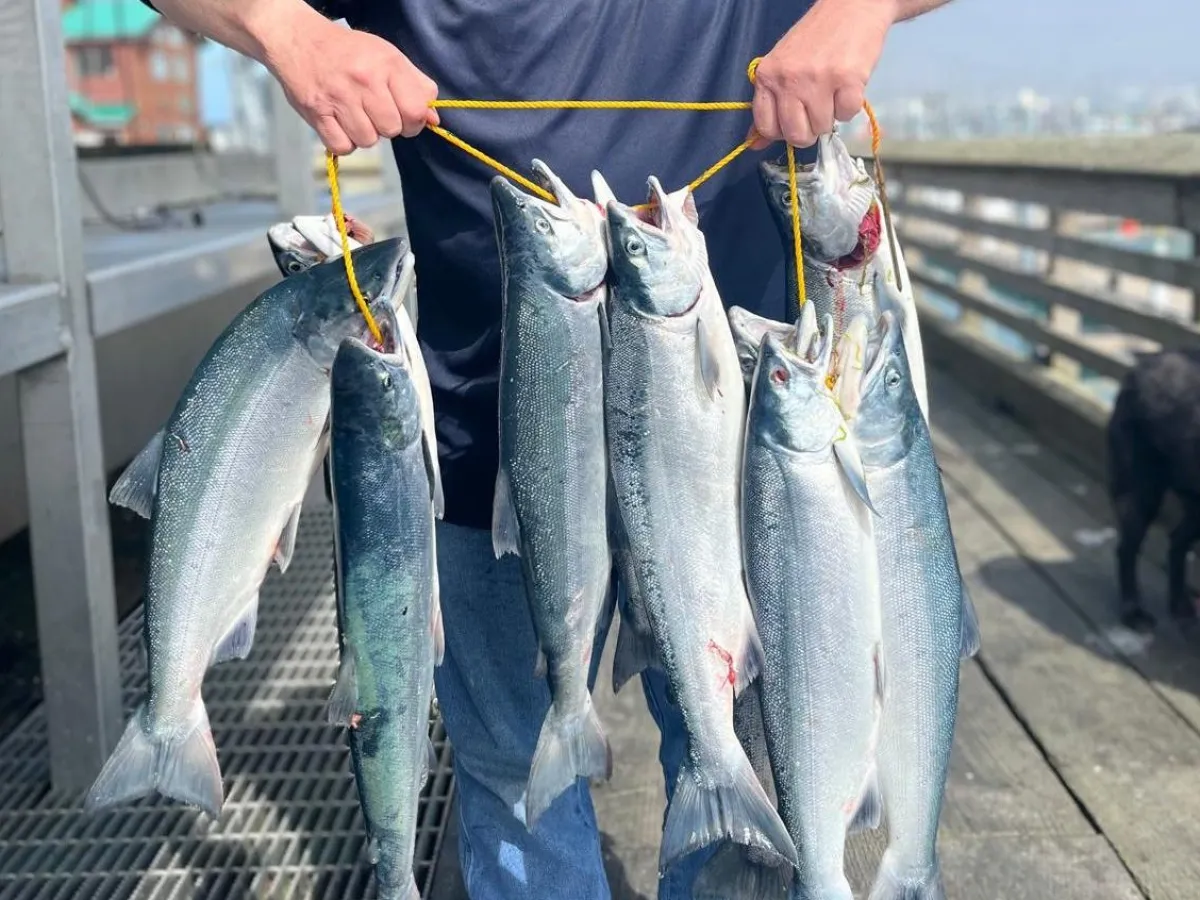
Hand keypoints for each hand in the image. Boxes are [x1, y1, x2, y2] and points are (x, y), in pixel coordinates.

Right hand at [259, 5, 438, 153]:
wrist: (299, 40)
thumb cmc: (350, 53)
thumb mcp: (388, 57)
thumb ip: (416, 87)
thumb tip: (433, 120)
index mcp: (387, 65)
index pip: (416, 111)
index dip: (414, 121)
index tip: (404, 116)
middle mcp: (364, 80)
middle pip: (392, 130)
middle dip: (388, 127)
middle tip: (374, 112)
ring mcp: (339, 98)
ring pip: (368, 141)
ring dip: (364, 134)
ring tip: (355, 114)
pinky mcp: (317, 113)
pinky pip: (343, 147)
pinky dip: (344, 142)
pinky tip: (340, 123)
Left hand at [748, 0, 895, 148]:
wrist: (851, 7)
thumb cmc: (816, 39)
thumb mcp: (782, 67)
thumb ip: (768, 105)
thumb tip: (754, 144)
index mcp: (767, 76)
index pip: (766, 127)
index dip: (782, 131)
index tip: (794, 119)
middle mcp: (788, 79)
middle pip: (796, 135)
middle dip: (809, 130)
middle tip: (817, 109)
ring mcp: (818, 80)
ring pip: (822, 128)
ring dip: (831, 116)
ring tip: (833, 91)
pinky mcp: (847, 79)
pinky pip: (847, 115)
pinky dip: (850, 107)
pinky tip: (847, 86)